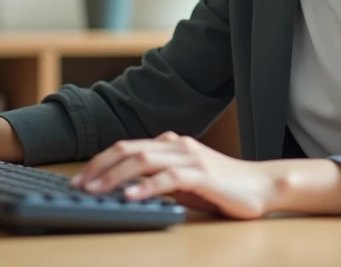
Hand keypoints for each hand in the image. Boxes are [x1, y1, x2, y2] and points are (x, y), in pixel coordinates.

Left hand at [70, 131, 279, 218]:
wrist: (262, 186)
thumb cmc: (221, 187)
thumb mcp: (183, 180)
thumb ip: (158, 178)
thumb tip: (123, 188)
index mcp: (170, 143)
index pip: (126, 147)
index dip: (99, 162)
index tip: (79, 180)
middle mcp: (177, 144)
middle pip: (128, 150)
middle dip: (99, 167)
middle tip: (78, 186)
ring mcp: (190, 157)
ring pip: (143, 160)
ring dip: (115, 176)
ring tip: (96, 191)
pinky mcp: (202, 174)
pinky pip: (169, 178)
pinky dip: (146, 187)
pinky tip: (131, 197)